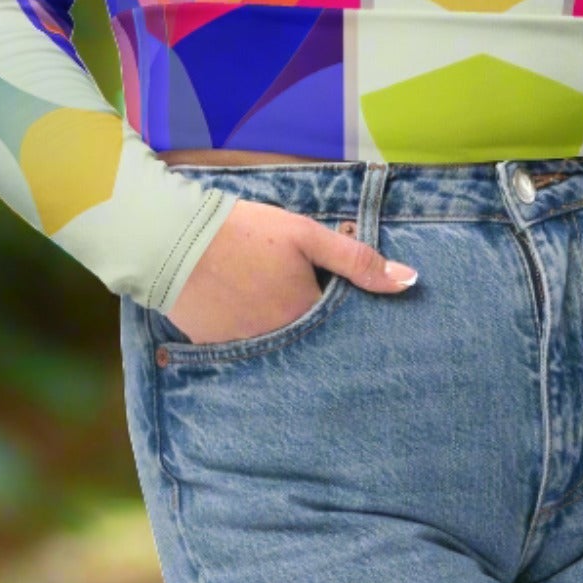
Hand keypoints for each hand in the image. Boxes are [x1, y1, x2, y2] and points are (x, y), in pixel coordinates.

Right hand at [164, 198, 417, 345]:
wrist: (173, 241)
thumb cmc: (246, 232)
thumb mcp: (306, 235)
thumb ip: (357, 259)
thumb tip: (409, 281)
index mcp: (307, 315)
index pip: (340, 323)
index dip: (341, 305)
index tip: (336, 293)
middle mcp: (281, 342)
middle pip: (309, 337)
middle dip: (312, 321)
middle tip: (294, 291)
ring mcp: (247, 349)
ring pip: (277, 343)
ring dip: (280, 326)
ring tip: (266, 297)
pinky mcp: (216, 348)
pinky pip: (245, 345)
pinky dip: (248, 330)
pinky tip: (241, 305)